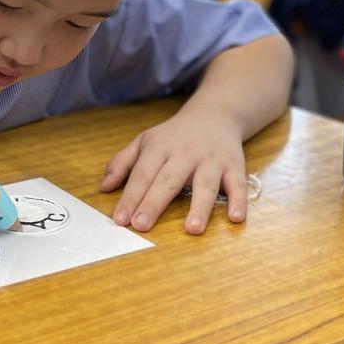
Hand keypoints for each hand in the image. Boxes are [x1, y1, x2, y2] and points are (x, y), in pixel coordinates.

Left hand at [99, 105, 248, 234]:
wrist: (215, 114)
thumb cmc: (174, 135)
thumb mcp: (144, 142)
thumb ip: (122, 163)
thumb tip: (104, 187)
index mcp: (160, 147)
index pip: (142, 174)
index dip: (130, 196)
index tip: (120, 219)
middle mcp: (185, 153)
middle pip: (168, 180)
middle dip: (154, 203)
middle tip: (142, 225)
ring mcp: (211, 160)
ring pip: (205, 184)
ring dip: (199, 206)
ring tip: (191, 229)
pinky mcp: (234, 166)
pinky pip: (238, 184)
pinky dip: (239, 200)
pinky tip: (236, 218)